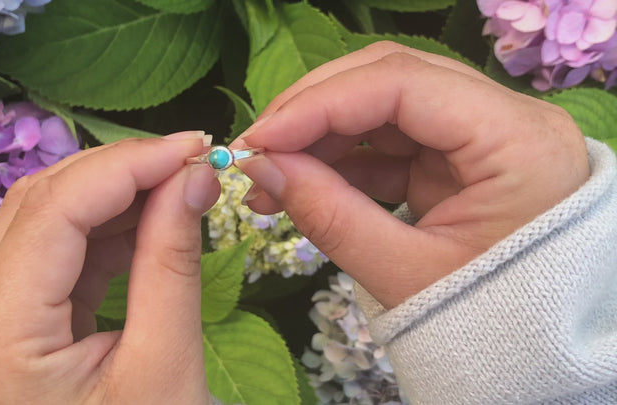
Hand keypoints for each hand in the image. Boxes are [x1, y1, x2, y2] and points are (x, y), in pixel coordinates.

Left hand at [0, 133, 220, 403]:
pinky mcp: (6, 335)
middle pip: (35, 211)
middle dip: (118, 173)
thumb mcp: (167, 367)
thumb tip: (194, 176)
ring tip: (177, 186)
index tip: (193, 146)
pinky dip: (102, 234)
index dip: (126, 166)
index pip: (52, 215)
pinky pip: (50, 262)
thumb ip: (173, 262)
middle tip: (190, 160)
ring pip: (39, 227)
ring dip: (111, 198)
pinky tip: (150, 222)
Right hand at [233, 42, 589, 307]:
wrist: (531, 356)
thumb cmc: (486, 324)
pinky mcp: (461, 157)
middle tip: (257, 149)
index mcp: (516, 139)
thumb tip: (259, 167)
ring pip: (386, 106)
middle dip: (315, 110)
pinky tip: (302, 186)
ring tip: (268, 179)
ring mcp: (483, 135)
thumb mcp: (404, 274)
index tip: (258, 138)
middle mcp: (505, 119)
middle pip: (392, 78)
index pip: (403, 83)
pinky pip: (393, 142)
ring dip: (323, 136)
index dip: (320, 103)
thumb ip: (329, 214)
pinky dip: (343, 161)